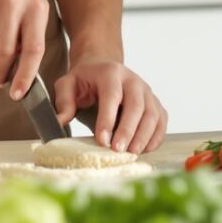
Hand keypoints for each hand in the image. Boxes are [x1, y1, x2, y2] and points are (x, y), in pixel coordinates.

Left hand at [52, 57, 167, 153]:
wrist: (102, 68)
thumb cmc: (85, 80)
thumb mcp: (68, 84)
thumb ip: (64, 101)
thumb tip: (60, 121)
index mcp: (111, 73)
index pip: (112, 96)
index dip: (108, 119)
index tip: (102, 140)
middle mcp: (133, 80)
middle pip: (136, 105)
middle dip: (128, 130)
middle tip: (118, 150)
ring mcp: (147, 91)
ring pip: (152, 114)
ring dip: (144, 136)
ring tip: (131, 153)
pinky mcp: (155, 103)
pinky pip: (161, 120)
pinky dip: (156, 136)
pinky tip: (145, 150)